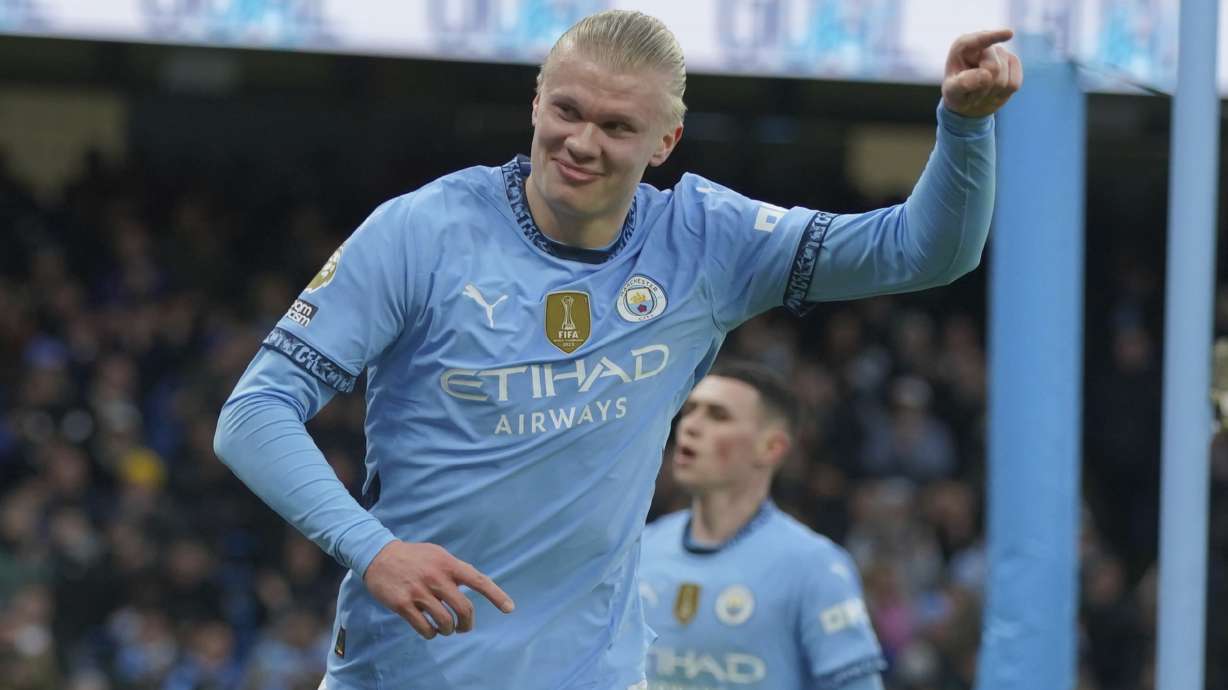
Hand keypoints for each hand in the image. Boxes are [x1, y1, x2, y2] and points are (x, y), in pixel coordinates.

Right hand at [363, 540, 514, 638]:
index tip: (509, 609)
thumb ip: (455, 569)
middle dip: (467, 624)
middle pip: (464, 609)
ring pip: (445, 622)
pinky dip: (431, 634)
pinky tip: (430, 630)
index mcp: (448, 564)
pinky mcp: (403, 605)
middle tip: (464, 628)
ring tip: (445, 629)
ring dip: (448, 630)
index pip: (478, 580)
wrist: (378, 555)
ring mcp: (419, 592)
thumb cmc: (414, 557)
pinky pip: (424, 629)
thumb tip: (474, 585)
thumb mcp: (438, 554)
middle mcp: (436, 578)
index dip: (496, 595)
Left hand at [941, 29, 1022, 117]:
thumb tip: (986, 75)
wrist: (969, 101)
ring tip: (981, 91)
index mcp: (963, 47)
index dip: (994, 36)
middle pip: (994, 68)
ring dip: (991, 92)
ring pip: (1003, 80)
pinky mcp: (1014, 63)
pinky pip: (1014, 84)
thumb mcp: (952, 91)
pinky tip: (994, 91)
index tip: (1009, 34)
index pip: (978, 40)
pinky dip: (1002, 94)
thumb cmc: (957, 93)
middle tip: (972, 92)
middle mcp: (984, 46)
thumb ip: (963, 83)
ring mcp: (1001, 53)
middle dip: (983, 86)